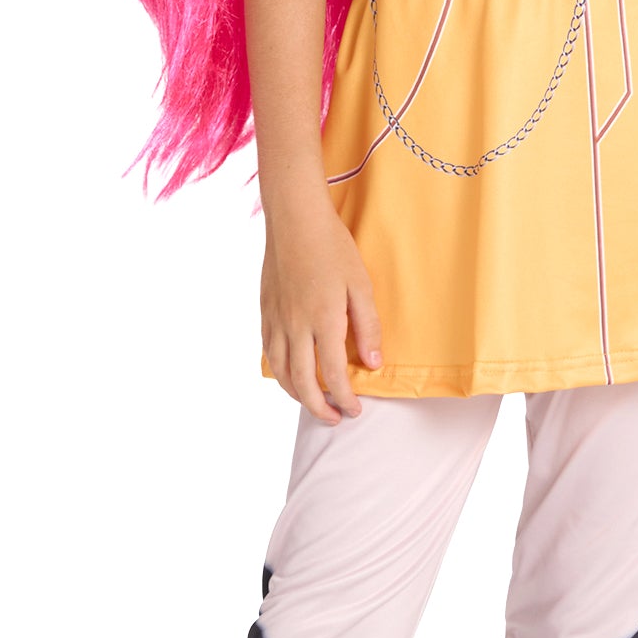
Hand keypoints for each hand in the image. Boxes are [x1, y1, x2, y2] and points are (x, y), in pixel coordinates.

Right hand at [260, 197, 382, 426]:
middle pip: (302, 382)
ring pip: (281, 372)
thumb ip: (368, 327)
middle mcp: (295, 326)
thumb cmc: (333, 247)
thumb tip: (372, 364)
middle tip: (335, 418)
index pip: (333, 374)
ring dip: (297, 395)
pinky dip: (279, 372)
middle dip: (319, 407)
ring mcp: (276, 319)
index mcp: (323, 320)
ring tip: (313, 403)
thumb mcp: (361, 285)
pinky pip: (269, 353)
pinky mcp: (265, 311)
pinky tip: (290, 374)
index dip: (345, 398)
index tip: (355, 410)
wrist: (294, 219)